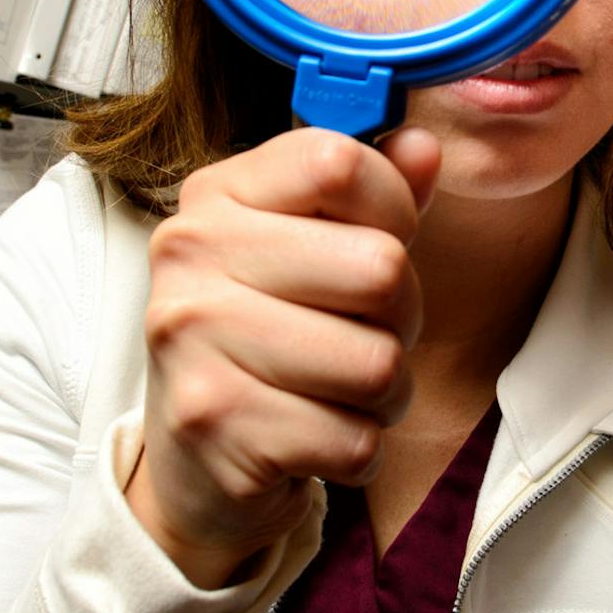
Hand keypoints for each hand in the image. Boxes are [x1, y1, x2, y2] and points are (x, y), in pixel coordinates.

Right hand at [129, 127, 441, 588]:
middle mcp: (190, 254)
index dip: (395, 209)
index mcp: (218, 195)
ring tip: (339, 392)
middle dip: (401, 318)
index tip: (379, 241)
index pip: (340, 163)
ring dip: (385, 393)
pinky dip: (357, 449)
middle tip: (361, 335)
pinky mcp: (214, 424)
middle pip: (380, 269)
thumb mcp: (318, 251)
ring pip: (377, 363)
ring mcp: (192, 340)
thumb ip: (376, 195)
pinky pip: (354, 439)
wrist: (195, 464)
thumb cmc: (272, 338)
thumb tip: (421, 147)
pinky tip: (314, 438)